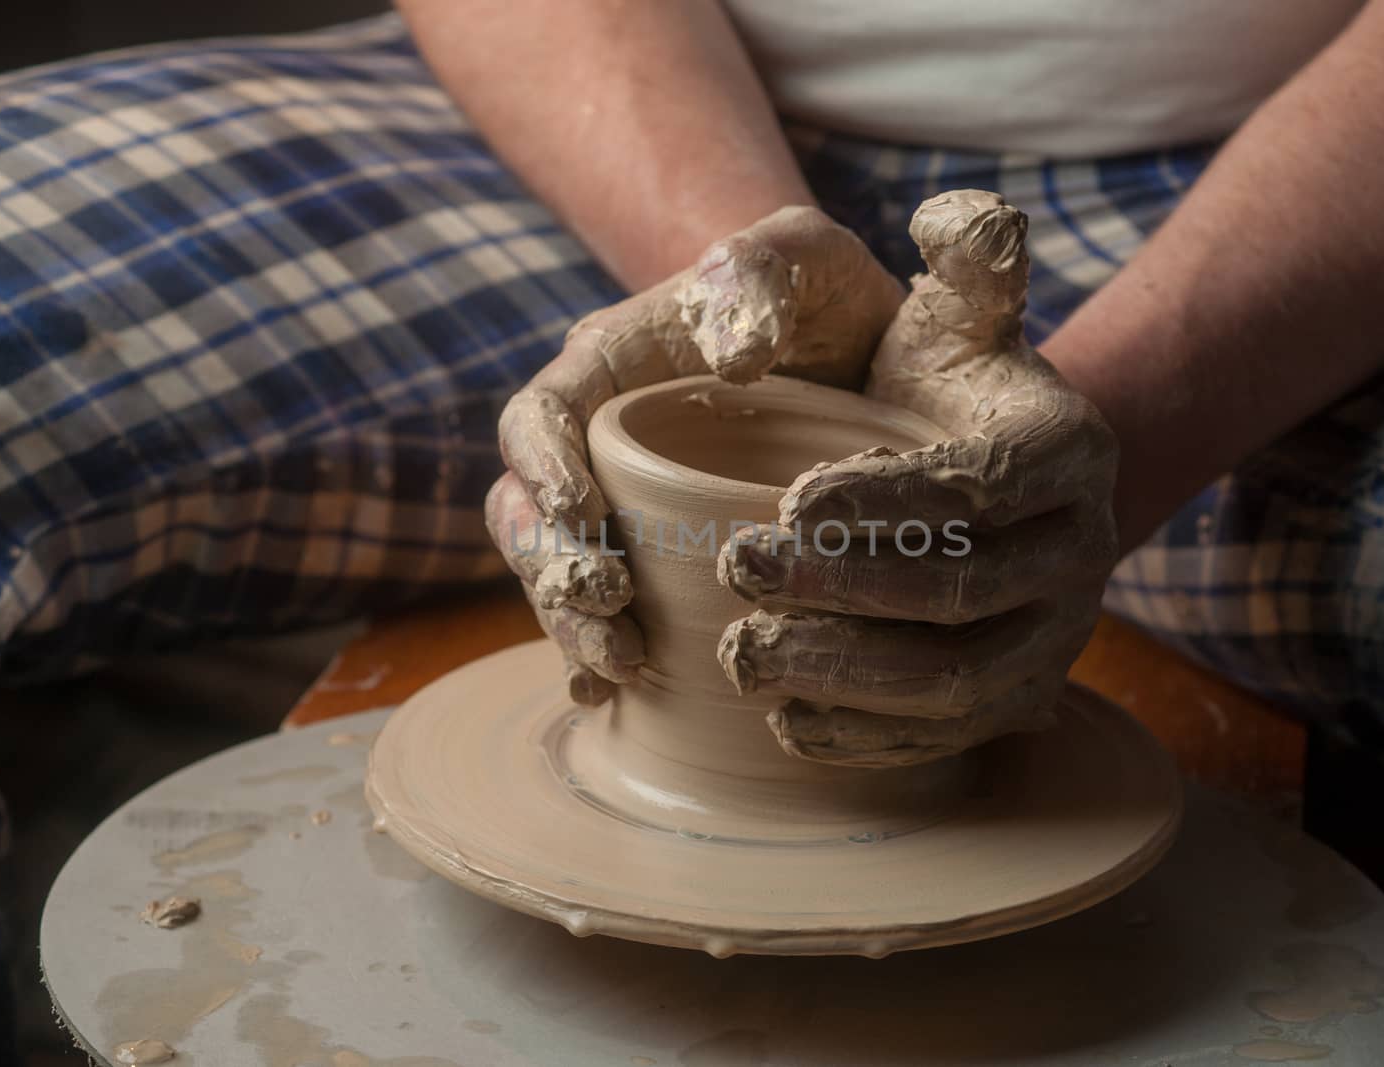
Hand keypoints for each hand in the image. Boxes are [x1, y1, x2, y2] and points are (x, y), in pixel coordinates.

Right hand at [487, 206, 905, 702]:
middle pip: (529, 513)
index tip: (585, 521)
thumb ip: (762, 269)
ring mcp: (621, 504)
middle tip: (609, 620)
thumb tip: (732, 355)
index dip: (543, 471)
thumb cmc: (821, 293)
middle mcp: (596, 442)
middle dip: (553, 571)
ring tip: (621, 670)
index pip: (538, 417)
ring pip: (559, 571)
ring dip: (574, 625)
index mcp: (608, 366)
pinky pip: (607, 610)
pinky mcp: (654, 555)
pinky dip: (602, 655)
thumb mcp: (807, 255)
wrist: (854, 344)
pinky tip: (621, 701)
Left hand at [716, 190, 1118, 766]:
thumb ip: (968, 261)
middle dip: (843, 588)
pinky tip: (787, 721)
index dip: (886, 501)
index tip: (786, 500)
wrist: (987, 480)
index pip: (978, 486)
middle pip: (961, 592)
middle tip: (738, 567)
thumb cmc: (947, 388)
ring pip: (953, 680)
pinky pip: (945, 737)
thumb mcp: (956, 315)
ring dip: (844, 674)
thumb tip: (956, 217)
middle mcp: (1082, 554)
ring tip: (743, 655)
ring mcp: (1054, 639)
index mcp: (1070, 454)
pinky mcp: (1015, 701)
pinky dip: (866, 737)